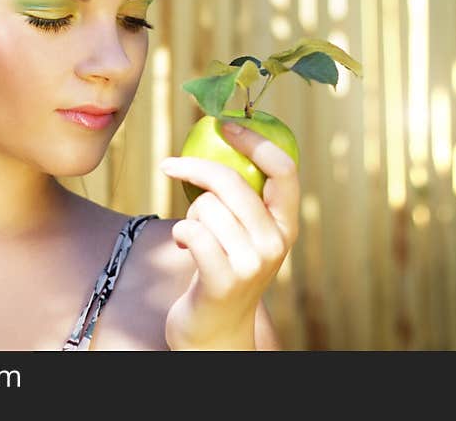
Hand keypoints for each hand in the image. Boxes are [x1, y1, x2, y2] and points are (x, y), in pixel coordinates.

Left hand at [159, 121, 299, 349]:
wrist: (214, 332)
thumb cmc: (220, 269)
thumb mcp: (243, 233)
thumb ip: (240, 198)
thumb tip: (216, 136)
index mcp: (285, 224)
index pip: (284, 169)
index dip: (255, 140)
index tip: (224, 124)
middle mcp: (276, 243)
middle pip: (232, 182)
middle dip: (194, 169)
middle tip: (170, 165)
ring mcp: (253, 264)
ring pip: (206, 207)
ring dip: (189, 216)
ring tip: (194, 237)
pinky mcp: (225, 280)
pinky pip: (191, 232)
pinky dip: (180, 234)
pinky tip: (184, 249)